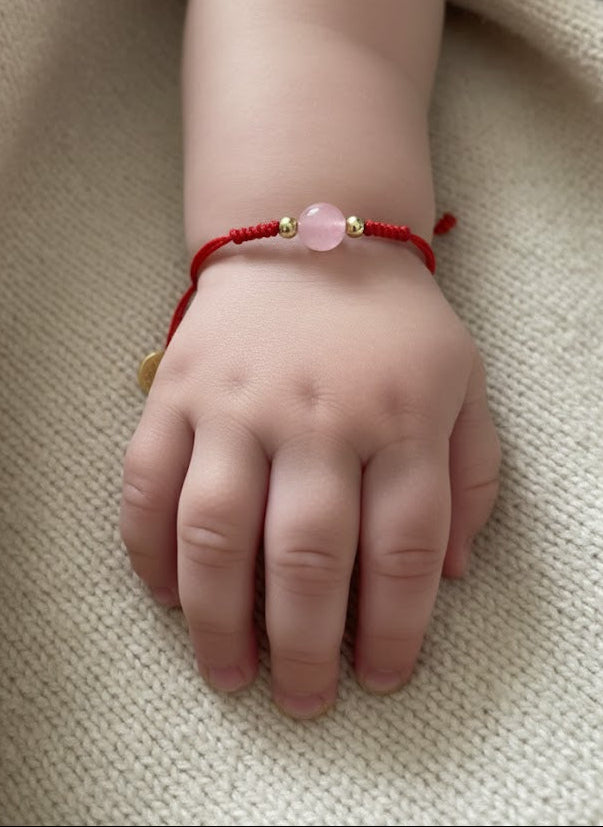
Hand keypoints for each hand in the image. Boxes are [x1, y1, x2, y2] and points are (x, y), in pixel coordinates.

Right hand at [120, 242, 500, 717]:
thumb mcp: (463, 383)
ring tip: (229, 674)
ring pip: (215, 532)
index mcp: (400, 418)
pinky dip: (148, 550)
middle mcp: (316, 417)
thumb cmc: (393, 324)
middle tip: (303, 699)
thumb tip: (447, 572)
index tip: (379, 675)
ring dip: (217, 619)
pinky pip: (145, 483)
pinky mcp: (176, 393)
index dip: (392, 629)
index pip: (402, 549)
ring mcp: (237, 404)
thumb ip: (472, 476)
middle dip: (303, 648)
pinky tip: (166, 596)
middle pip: (306, 557)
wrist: (310, 237)